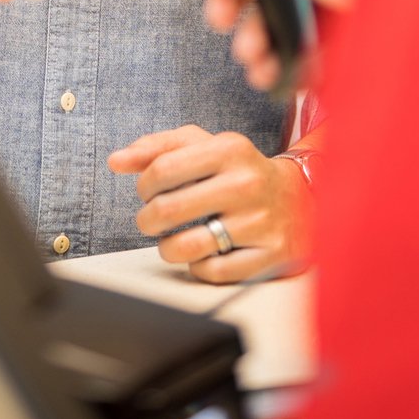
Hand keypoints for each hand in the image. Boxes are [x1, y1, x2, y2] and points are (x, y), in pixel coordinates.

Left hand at [107, 125, 308, 282]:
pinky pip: (212, 272)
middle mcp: (246, 184)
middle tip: (152, 220)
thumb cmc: (240, 170)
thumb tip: (116, 160)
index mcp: (228, 149)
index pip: (161, 169)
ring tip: (171, 241)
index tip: (147, 192)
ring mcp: (259, 222)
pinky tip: (203, 254)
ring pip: (185, 247)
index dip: (143, 185)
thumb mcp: (204, 145)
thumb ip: (157, 148)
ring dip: (167, 248)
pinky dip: (197, 267)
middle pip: (168, 209)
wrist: (302, 197)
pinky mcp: (270, 255)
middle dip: (147, 220)